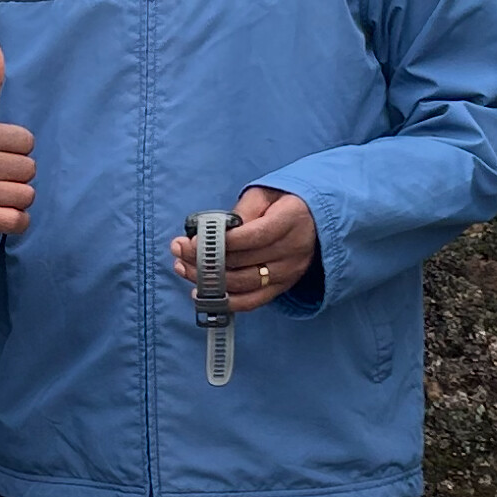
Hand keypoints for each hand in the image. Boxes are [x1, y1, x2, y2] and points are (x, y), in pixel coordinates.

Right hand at [0, 41, 35, 235]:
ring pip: (25, 195)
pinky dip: (16, 220)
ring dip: (19, 196)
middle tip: (1, 172)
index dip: (19, 146)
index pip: (25, 141)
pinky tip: (4, 211)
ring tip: (2, 190)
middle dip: (20, 172)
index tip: (2, 149)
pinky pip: (15, 222)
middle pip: (28, 169)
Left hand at [171, 186, 316, 310]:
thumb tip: (215, 231)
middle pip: (241, 263)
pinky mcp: (282, 287)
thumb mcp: (265, 195)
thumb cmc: (285, 203)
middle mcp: (291, 251)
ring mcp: (288, 273)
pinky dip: (225, 301)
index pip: (250, 237)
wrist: (318, 221)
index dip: (218, 242)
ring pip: (242, 284)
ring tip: (183, 268)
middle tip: (178, 251)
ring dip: (208, 280)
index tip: (191, 241)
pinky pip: (252, 301)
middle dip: (203, 259)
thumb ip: (242, 211)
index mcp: (289, 221)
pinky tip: (202, 293)